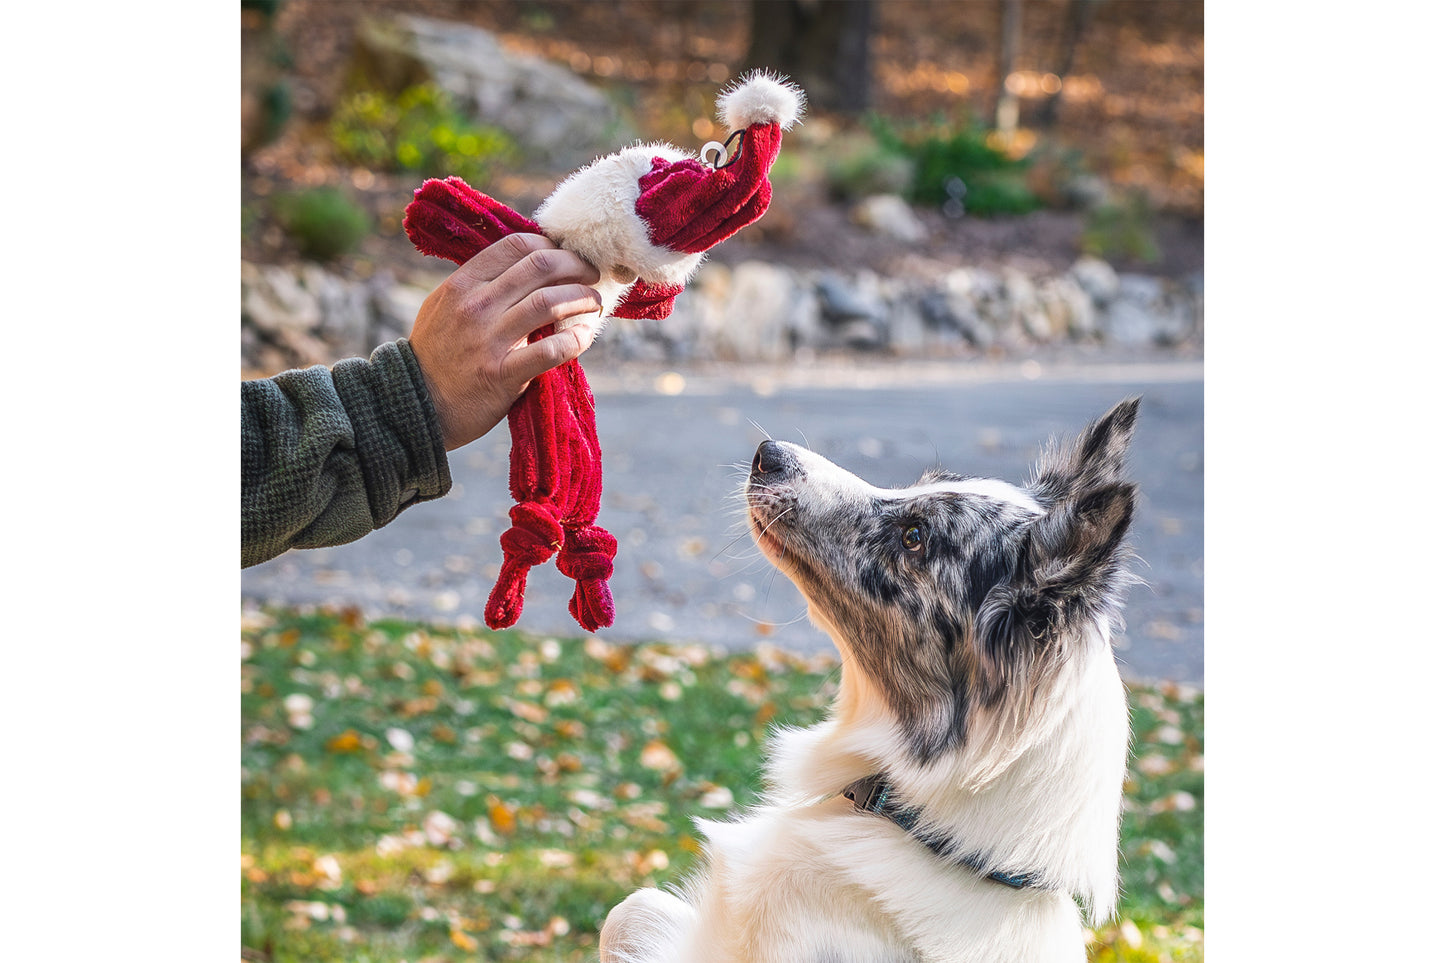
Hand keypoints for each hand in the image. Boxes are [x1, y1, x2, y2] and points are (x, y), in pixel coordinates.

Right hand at [409, 233, 603, 450]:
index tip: (566, 256)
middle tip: (591, 274)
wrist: (418, 405)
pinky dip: (576, 340)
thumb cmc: (438, 355)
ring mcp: (489, 340)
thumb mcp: (445, 307)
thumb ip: (479, 286)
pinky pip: (550, 350)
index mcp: (462, 284)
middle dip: (575, 265)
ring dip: (582, 297)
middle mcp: (476, 305)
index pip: (516, 246)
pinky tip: (585, 335)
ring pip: (550, 302)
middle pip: (540, 266)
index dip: (550, 245)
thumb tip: (524, 268)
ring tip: (595, 302)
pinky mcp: (502, 374)